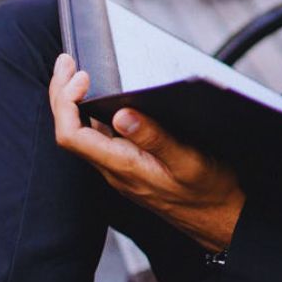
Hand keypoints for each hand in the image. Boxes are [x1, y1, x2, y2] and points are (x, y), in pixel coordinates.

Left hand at [49, 54, 244, 252]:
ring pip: (82, 135)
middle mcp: (114, 170)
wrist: (220, 218)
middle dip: (61, 94)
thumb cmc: (209, 192)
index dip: (66, 102)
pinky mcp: (131, 167)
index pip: (72, 136)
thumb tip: (121, 115)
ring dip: (74, 102)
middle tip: (67, 62)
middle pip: (69, 132)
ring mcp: (121, 169)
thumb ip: (155, 139)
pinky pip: (100, 139)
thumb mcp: (189, 161)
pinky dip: (93, 113)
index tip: (81, 75)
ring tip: (78, 74)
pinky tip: (105, 99)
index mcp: (123, 167)